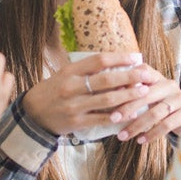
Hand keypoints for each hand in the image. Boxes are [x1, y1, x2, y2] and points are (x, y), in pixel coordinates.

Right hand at [21, 53, 148, 135]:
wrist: (33, 114)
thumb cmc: (53, 91)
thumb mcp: (65, 74)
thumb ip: (86, 69)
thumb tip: (116, 62)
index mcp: (70, 71)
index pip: (99, 60)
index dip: (120, 58)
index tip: (136, 57)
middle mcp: (71, 87)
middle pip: (107, 79)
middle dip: (130, 77)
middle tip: (147, 75)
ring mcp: (74, 106)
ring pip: (107, 100)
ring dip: (128, 95)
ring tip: (144, 92)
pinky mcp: (76, 122)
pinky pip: (102, 118)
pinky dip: (118, 116)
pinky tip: (132, 114)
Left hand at [113, 65, 180, 143]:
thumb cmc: (162, 109)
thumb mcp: (149, 98)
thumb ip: (134, 95)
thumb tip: (107, 98)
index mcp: (158, 78)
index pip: (142, 72)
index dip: (126, 81)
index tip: (110, 93)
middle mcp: (170, 84)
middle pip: (146, 94)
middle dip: (127, 107)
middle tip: (113, 119)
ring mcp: (180, 98)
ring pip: (155, 112)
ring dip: (137, 126)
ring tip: (123, 136)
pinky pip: (166, 124)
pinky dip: (151, 134)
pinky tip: (140, 141)